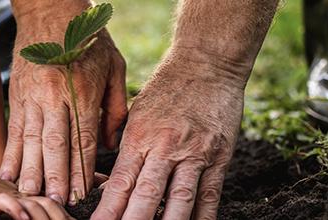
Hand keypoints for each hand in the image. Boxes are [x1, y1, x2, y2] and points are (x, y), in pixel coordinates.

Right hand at [0, 10, 127, 204]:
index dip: (81, 167)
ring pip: (32, 139)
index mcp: (83, 90)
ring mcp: (33, 96)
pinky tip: (8, 172)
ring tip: (30, 194)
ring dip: (31, 170)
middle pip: (56, 143)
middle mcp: (56, 95)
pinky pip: (14, 129)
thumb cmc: (88, 40)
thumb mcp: (114, 66)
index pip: (83, 137)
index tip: (81, 191)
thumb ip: (116, 106)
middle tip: (56, 201)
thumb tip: (111, 142)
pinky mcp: (17, 95)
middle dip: (56, 176)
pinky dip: (11, 153)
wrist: (50, 12)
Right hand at [0, 175, 70, 219]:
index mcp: (32, 198)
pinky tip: (24, 218)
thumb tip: (50, 216)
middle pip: (49, 205)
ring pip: (32, 204)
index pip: (55, 207)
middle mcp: (24, 195)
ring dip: (41, 216)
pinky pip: (7, 202)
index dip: (64, 216)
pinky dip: (16, 210)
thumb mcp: (16, 206)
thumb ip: (32, 210)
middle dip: (57, 218)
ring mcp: (10, 196)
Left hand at [92, 51, 245, 219]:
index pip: (120, 182)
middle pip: (147, 195)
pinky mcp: (219, 157)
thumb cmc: (165, 89)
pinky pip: (209, 195)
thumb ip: (125, 149)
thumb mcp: (136, 114)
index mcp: (139, 136)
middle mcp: (165, 147)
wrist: (206, 63)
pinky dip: (201, 217)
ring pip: (179, 200)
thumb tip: (107, 186)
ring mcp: (194, 153)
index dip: (108, 209)